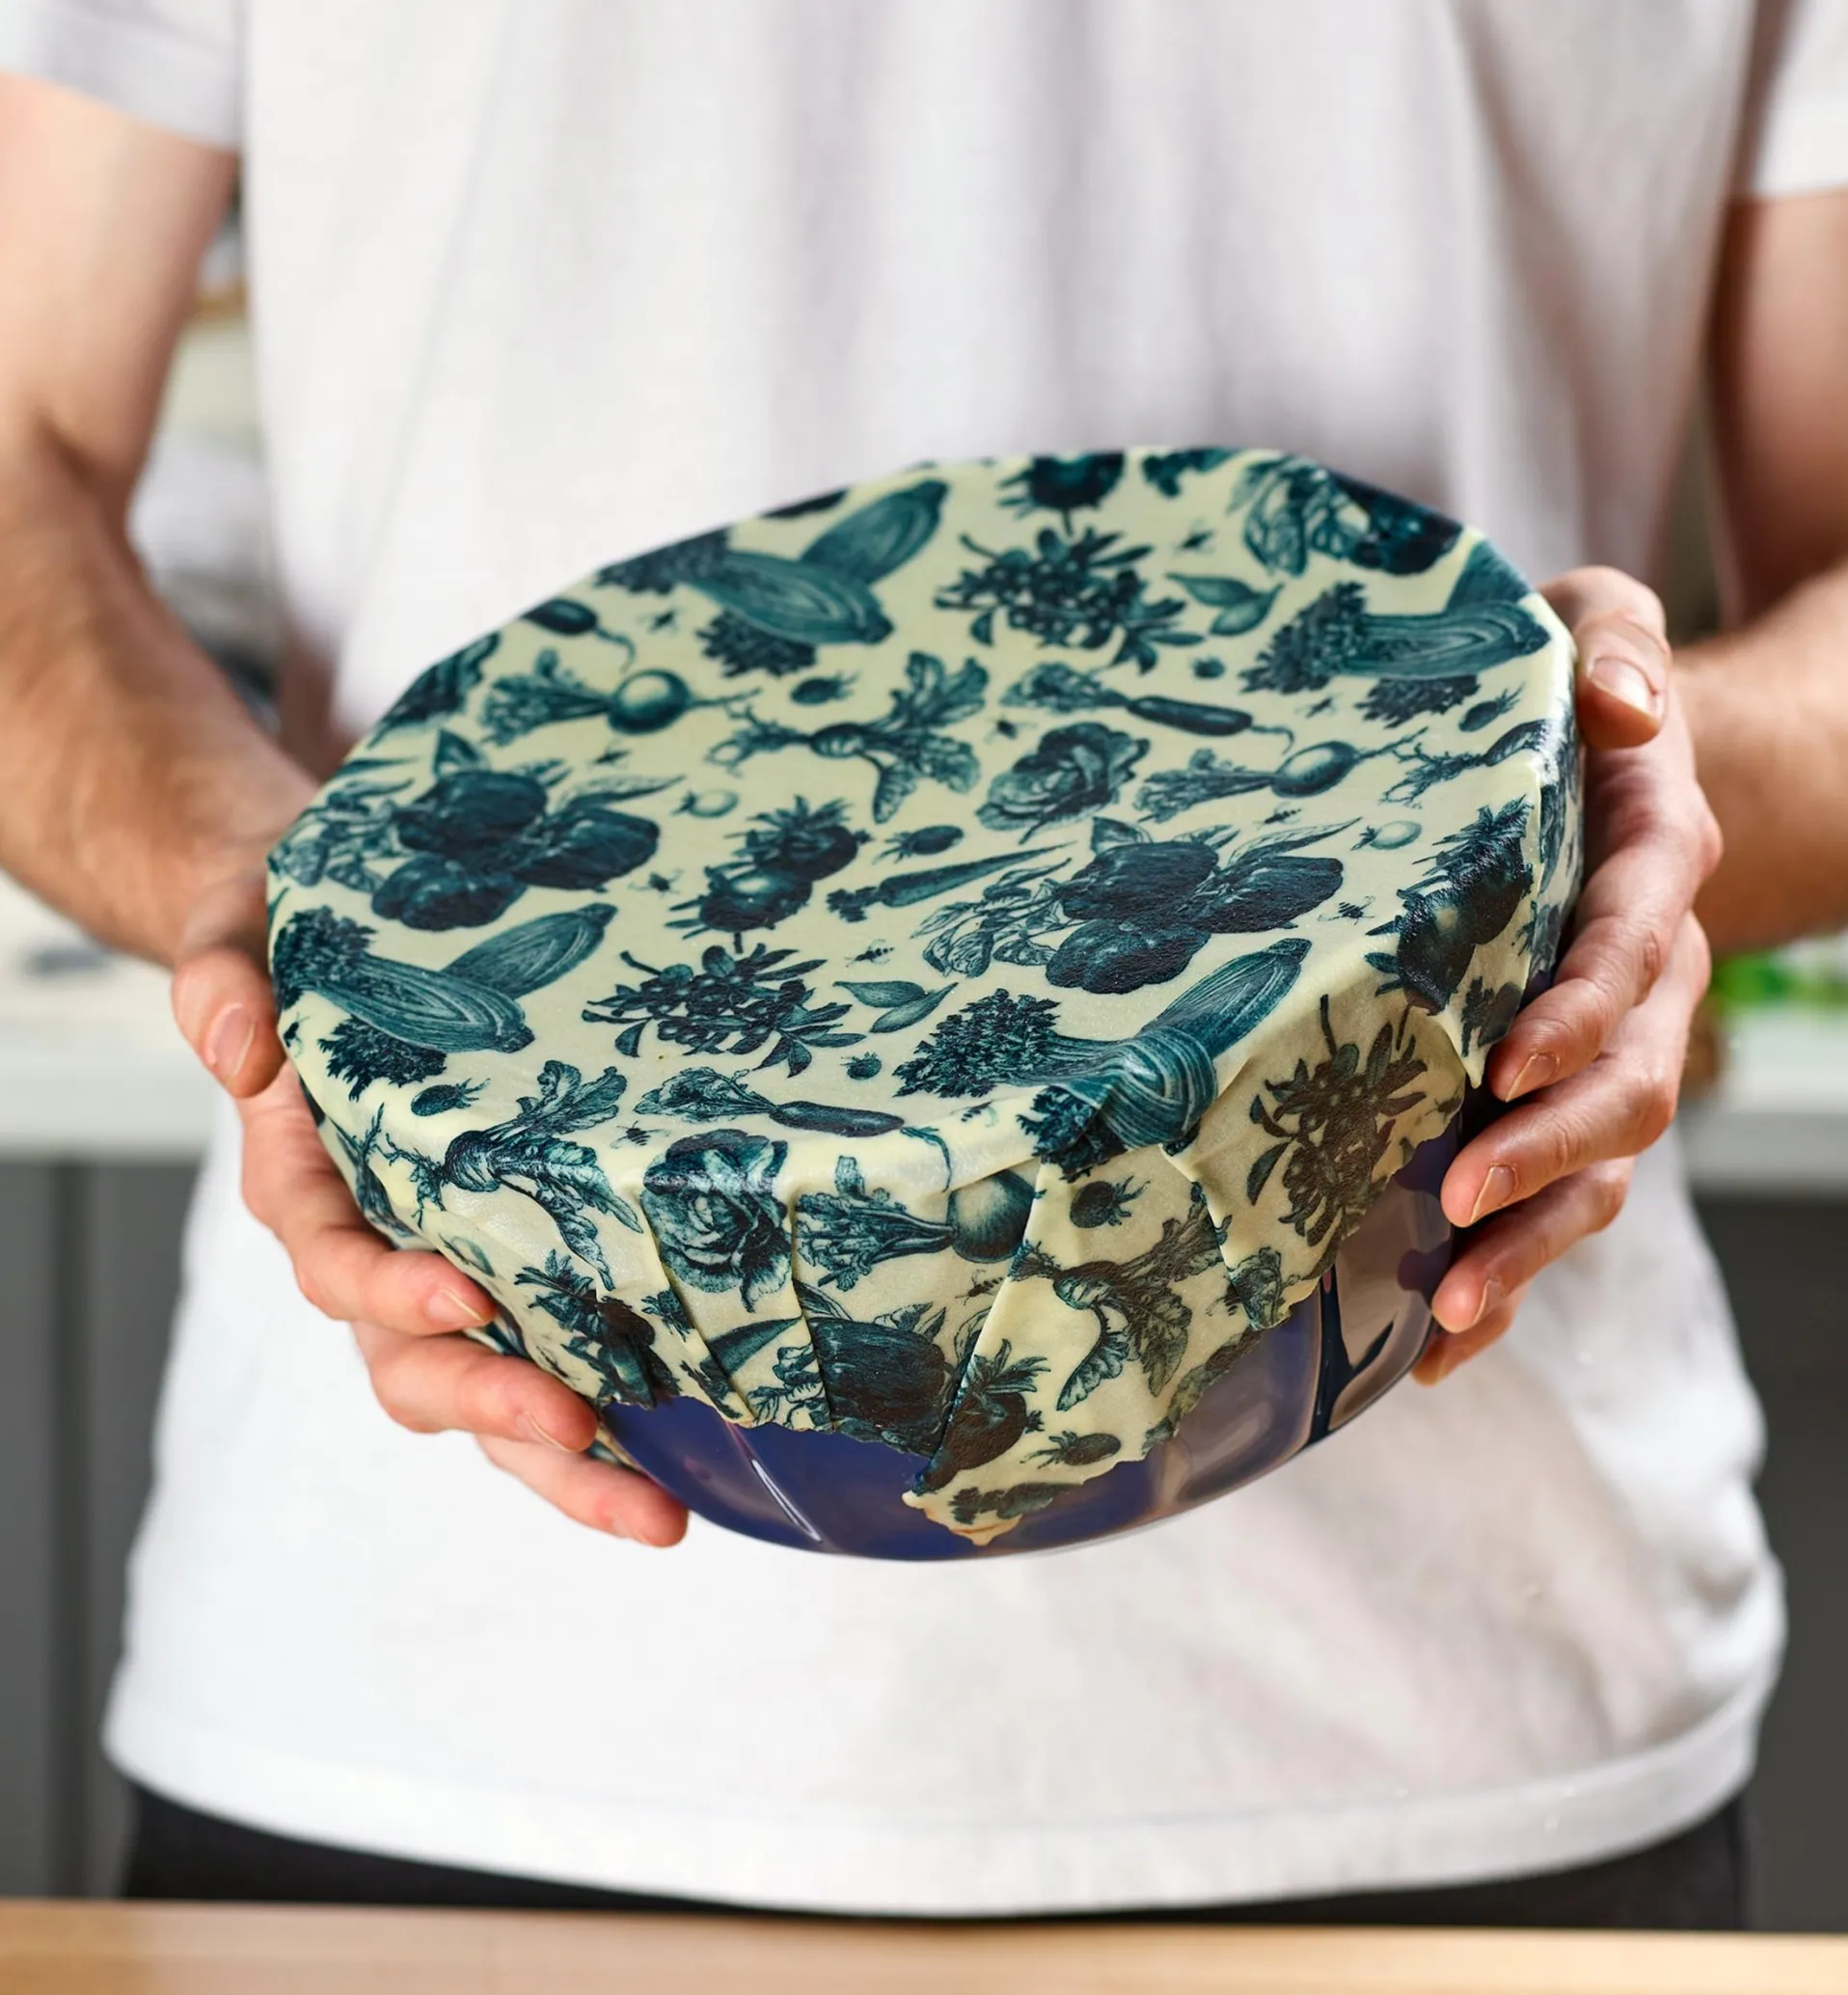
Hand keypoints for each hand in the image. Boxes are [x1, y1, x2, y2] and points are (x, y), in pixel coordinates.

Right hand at [170, 852, 685, 1543]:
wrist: (337, 948)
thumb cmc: (291, 945)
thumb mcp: (242, 941)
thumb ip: (225, 987)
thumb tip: (240, 1048)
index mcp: (308, 1187)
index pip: (338, 1264)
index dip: (393, 1293)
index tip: (468, 1296)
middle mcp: (378, 1253)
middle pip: (418, 1368)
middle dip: (494, 1410)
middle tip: (579, 1430)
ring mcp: (450, 1275)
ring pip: (491, 1398)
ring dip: (567, 1464)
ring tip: (660, 1512)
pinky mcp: (520, 1272)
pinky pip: (553, 1364)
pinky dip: (610, 1426)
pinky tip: (693, 1464)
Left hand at [1417, 568, 1721, 1383]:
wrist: (1611, 762)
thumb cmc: (1571, 688)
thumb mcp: (1596, 625)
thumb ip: (1609, 649)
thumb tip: (1615, 705)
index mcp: (1651, 859)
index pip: (1630, 947)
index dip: (1579, 1011)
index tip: (1502, 1063)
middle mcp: (1648, 971)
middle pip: (1629, 1084)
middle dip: (1549, 1148)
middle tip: (1459, 1196)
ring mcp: (1613, 1045)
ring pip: (1604, 1166)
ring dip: (1533, 1240)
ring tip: (1448, 1308)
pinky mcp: (1565, 1093)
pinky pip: (1559, 1197)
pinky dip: (1510, 1272)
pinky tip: (1433, 1342)